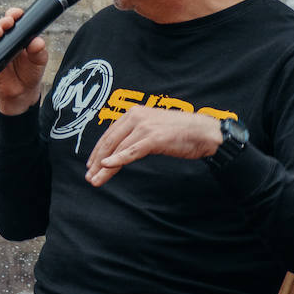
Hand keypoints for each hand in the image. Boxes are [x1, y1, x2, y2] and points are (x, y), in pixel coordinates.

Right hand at [0, 7, 48, 115]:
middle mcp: (4, 40)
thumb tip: (37, 41)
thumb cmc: (30, 73)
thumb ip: (39, 50)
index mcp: (17, 36)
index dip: (13, 14)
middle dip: (2, 23)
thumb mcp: (39, 60)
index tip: (17, 14)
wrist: (22, 93)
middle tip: (7, 24)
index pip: (13, 20)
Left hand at [85, 107, 224, 186]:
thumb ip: (136, 134)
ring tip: (95, 179)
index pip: (110, 134)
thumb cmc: (180, 132)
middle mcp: (136, 116)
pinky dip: (118, 159)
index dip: (98, 151)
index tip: (91, 164)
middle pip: (110, 141)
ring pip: (118, 149)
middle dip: (97, 161)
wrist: (204, 132)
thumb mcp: (153, 128)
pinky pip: (131, 151)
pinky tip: (107, 167)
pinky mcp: (153, 138)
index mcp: (134, 113)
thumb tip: (120, 148)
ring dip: (104, 166)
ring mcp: (145, 127)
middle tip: (89, 176)